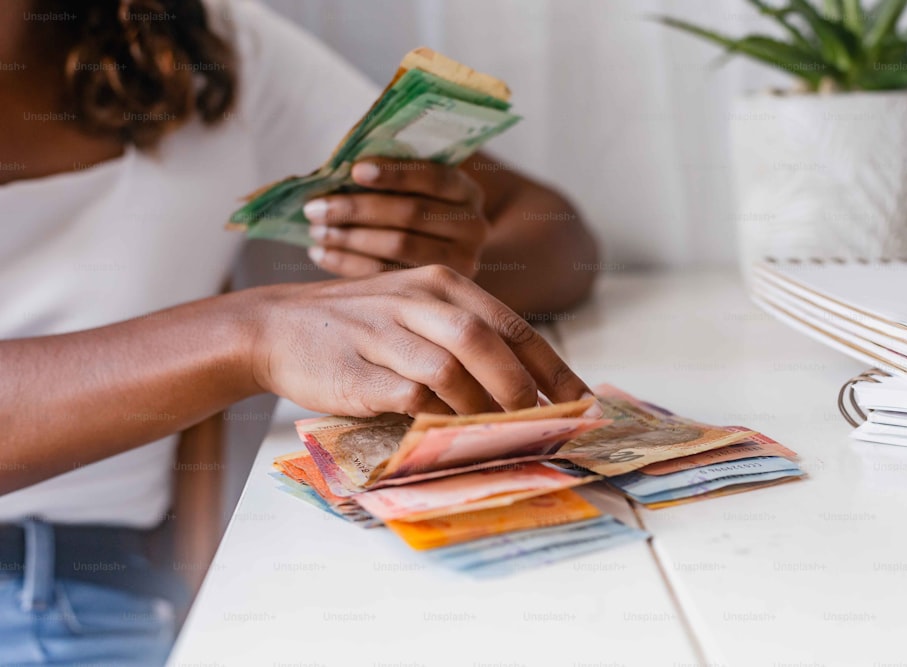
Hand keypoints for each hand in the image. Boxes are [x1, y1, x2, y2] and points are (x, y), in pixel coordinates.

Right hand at [249, 264, 590, 416]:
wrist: (275, 327)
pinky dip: (438, 420)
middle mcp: (416, 300)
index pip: (512, 324)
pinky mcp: (356, 371)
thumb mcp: (414, 313)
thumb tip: (526, 390)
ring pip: (451, 370)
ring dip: (482, 409)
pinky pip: (410, 398)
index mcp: (441, 283)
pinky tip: (450, 435)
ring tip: (498, 435)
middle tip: (539, 425)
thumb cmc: (358, 327)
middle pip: (487, 342)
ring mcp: (384, 333)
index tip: (581, 401)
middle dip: (522, 390)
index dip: (552, 367)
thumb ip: (463, 338)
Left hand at [303, 158, 488, 278]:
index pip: (434, 178)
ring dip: (350, 237)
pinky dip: (349, 263)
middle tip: (315, 208)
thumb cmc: (414, 206)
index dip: (395, 173)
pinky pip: (388, 275)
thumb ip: (390, 174)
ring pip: (399, 246)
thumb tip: (338, 170)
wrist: (439, 249)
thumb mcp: (416, 185)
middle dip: (358, 209)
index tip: (355, 170)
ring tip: (316, 230)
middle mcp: (473, 228)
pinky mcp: (435, 289)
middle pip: (412, 214)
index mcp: (468, 192)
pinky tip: (322, 254)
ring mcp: (460, 263)